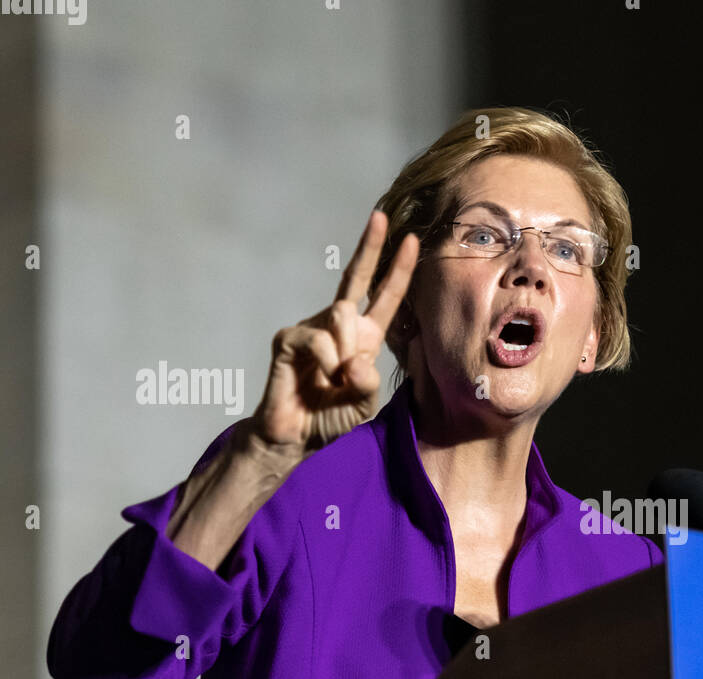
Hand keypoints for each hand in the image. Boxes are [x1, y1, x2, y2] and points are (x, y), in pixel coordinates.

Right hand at [252, 211, 418, 455]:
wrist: (296, 437)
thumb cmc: (330, 419)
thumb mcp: (362, 404)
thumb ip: (367, 384)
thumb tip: (355, 359)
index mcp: (365, 339)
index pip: (384, 298)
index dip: (398, 271)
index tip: (412, 241)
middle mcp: (339, 326)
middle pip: (355, 278)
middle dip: (369, 247)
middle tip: (379, 218)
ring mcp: (312, 328)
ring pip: (341, 316)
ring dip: (345, 353)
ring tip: (334, 380)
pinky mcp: (289, 339)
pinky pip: (318, 339)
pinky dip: (325, 362)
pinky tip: (318, 378)